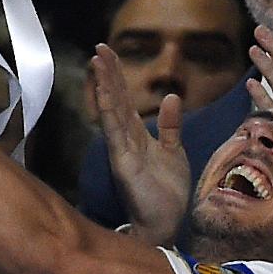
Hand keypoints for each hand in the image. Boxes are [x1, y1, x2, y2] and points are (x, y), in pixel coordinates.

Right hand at [92, 44, 188, 245]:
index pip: (124, 99)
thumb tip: (171, 96)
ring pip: (112, 110)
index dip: (117, 76)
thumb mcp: (174, 152)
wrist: (166, 225)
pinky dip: (109, 110)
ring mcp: (122, 149)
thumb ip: (170, 126)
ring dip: (105, 85)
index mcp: (137, 135)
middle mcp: (125, 139)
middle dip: (108, 73)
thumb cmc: (167, 193)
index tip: (109, 53)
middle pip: (115, 99)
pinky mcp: (123, 161)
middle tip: (99, 48)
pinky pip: (115, 131)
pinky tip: (105, 92)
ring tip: (98, 61)